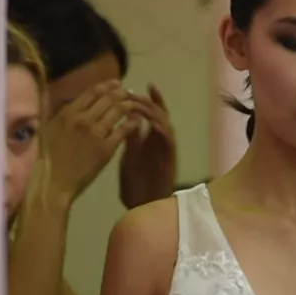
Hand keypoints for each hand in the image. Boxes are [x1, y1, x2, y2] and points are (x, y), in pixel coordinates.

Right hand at [41, 80, 136, 201]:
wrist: (53, 183)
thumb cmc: (46, 158)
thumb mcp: (48, 130)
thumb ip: (61, 115)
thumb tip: (72, 103)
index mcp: (67, 113)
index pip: (91, 92)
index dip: (107, 86)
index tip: (116, 84)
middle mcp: (83, 119)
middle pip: (108, 99)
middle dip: (121, 93)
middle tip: (129, 92)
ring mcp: (96, 133)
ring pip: (118, 111)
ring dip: (129, 104)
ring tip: (135, 103)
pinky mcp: (106, 149)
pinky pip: (123, 131)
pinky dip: (132, 123)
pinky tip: (137, 120)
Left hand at [119, 84, 178, 209]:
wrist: (143, 207)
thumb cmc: (136, 186)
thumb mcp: (128, 158)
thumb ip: (129, 139)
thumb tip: (126, 119)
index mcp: (149, 140)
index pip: (148, 114)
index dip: (144, 99)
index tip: (134, 86)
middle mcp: (159, 142)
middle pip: (159, 114)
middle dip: (147, 101)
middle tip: (135, 93)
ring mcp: (165, 150)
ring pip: (164, 123)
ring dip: (154, 112)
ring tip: (141, 104)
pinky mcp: (169, 159)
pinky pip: (168, 141)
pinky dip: (160, 130)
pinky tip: (151, 123)